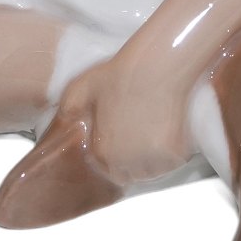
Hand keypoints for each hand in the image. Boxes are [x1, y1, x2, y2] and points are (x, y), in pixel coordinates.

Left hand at [57, 57, 191, 184]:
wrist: (156, 66)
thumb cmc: (121, 73)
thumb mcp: (83, 87)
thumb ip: (69, 108)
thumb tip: (65, 121)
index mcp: (103, 152)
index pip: (111, 170)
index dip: (119, 156)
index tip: (126, 140)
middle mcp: (126, 162)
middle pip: (133, 174)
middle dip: (137, 161)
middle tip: (143, 137)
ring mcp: (152, 159)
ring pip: (155, 171)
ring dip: (155, 160)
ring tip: (157, 135)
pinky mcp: (175, 152)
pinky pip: (175, 161)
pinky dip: (174, 152)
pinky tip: (170, 132)